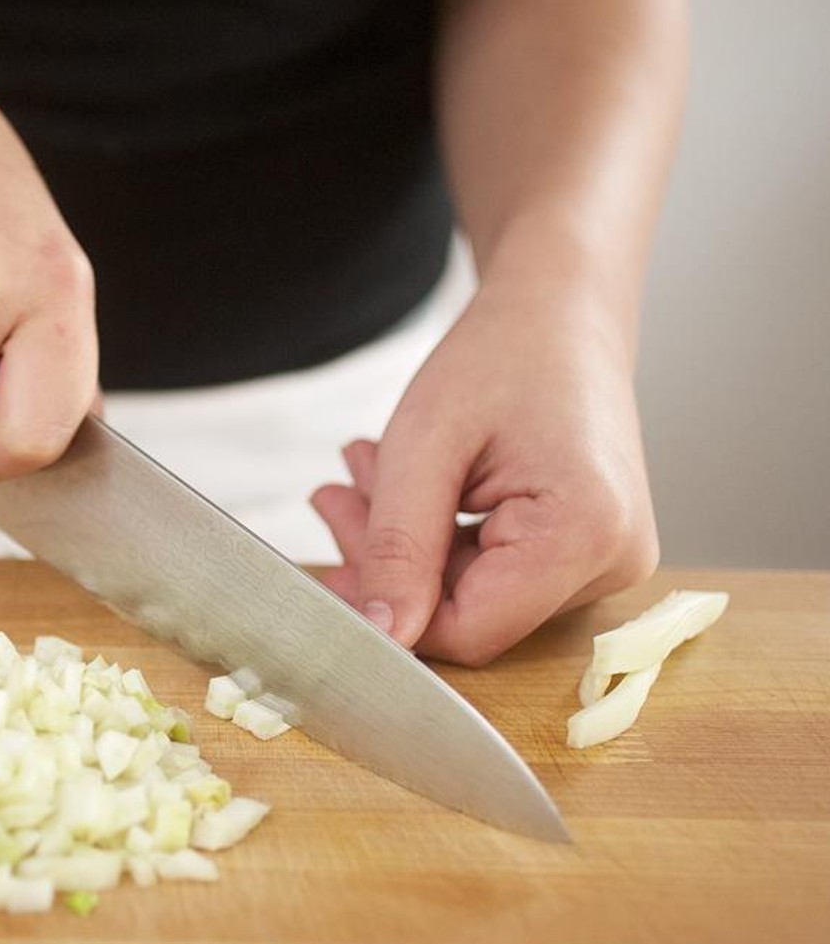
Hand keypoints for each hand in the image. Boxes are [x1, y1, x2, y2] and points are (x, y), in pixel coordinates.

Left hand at [310, 279, 658, 664]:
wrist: (563, 310)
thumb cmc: (501, 354)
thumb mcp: (425, 444)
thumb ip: (398, 547)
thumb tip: (380, 633)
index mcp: (585, 533)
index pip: (470, 629)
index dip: (391, 610)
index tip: (330, 564)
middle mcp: (613, 560)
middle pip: (469, 611)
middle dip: (387, 561)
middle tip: (332, 496)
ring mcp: (607, 559)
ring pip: (473, 592)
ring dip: (404, 541)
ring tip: (362, 471)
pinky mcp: (588, 550)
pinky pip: (494, 571)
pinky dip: (437, 534)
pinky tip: (398, 485)